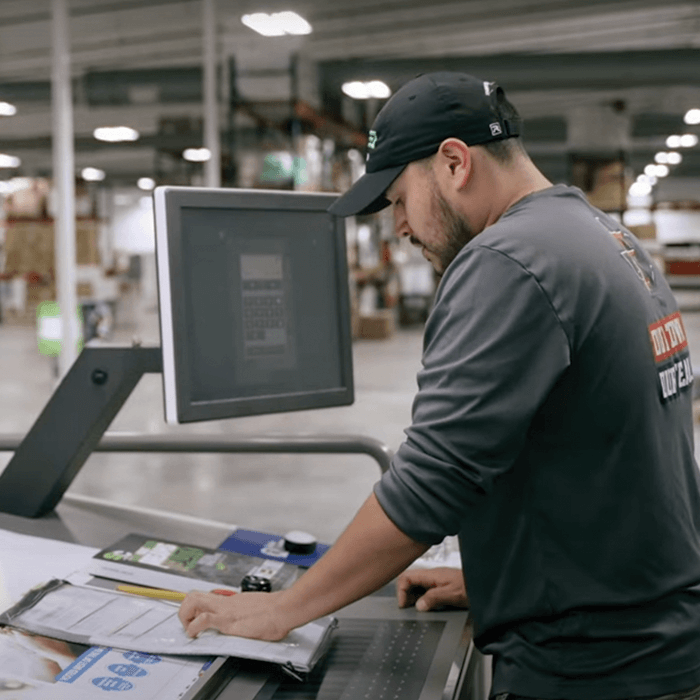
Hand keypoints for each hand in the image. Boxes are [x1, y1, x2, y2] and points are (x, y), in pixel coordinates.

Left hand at [178, 590, 292, 640]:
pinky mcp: (228, 620)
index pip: (207, 597)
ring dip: (185, 616)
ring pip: (193, 602)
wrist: (284, 609)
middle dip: (185, 609)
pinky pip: (202, 620)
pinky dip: (193, 628)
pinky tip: (195, 635)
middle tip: (189, 623)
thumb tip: (250, 618)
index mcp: (233, 600)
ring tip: (190, 628)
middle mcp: (226, 602)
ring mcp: (226, 610)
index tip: (195, 617)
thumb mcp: (257, 608)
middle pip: (194, 595)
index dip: (196, 607)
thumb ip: (249, 611)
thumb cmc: (276, 610)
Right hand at [396, 567, 468, 611]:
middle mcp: (433, 577)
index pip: (407, 577)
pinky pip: (427, 593)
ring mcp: (437, 583)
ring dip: (415, 600)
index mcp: (432, 575)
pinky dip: (424, 602)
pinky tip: (428, 610)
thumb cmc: (472, 587)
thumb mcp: (452, 594)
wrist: (487, 587)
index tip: (403, 605)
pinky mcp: (443, 589)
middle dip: (406, 596)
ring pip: (418, 589)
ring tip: (418, 612)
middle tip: (408, 610)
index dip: (401, 590)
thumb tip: (419, 606)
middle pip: (410, 583)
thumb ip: (433, 598)